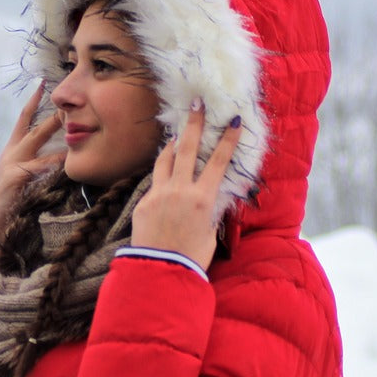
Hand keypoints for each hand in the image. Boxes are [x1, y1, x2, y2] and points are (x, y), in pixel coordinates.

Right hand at [0, 86, 65, 239]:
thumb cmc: (12, 202)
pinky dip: (55, 164)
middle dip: (53, 115)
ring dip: (59, 135)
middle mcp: (11, 153)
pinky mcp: (15, 178)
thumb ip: (37, 161)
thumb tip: (61, 151)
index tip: (43, 84)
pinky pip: (40, 167)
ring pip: (39, 144)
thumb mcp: (22, 176)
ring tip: (74, 127)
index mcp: (12, 150)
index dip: (33, 101)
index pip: (23, 119)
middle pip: (34, 127)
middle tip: (70, 102)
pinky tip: (68, 160)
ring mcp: (12, 164)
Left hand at [131, 99, 242, 269]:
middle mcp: (179, 191)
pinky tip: (164, 176)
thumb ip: (211, 214)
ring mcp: (158, 194)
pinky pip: (154, 182)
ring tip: (176, 134)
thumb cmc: (191, 258)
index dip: (227, 140)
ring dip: (171, 145)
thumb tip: (212, 203)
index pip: (218, 162)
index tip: (234, 121)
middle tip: (196, 104)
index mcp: (202, 199)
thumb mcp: (209, 235)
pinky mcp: (143, 203)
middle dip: (193, 124)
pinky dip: (161, 176)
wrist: (159, 272)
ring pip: (165, 160)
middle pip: (186, 149)